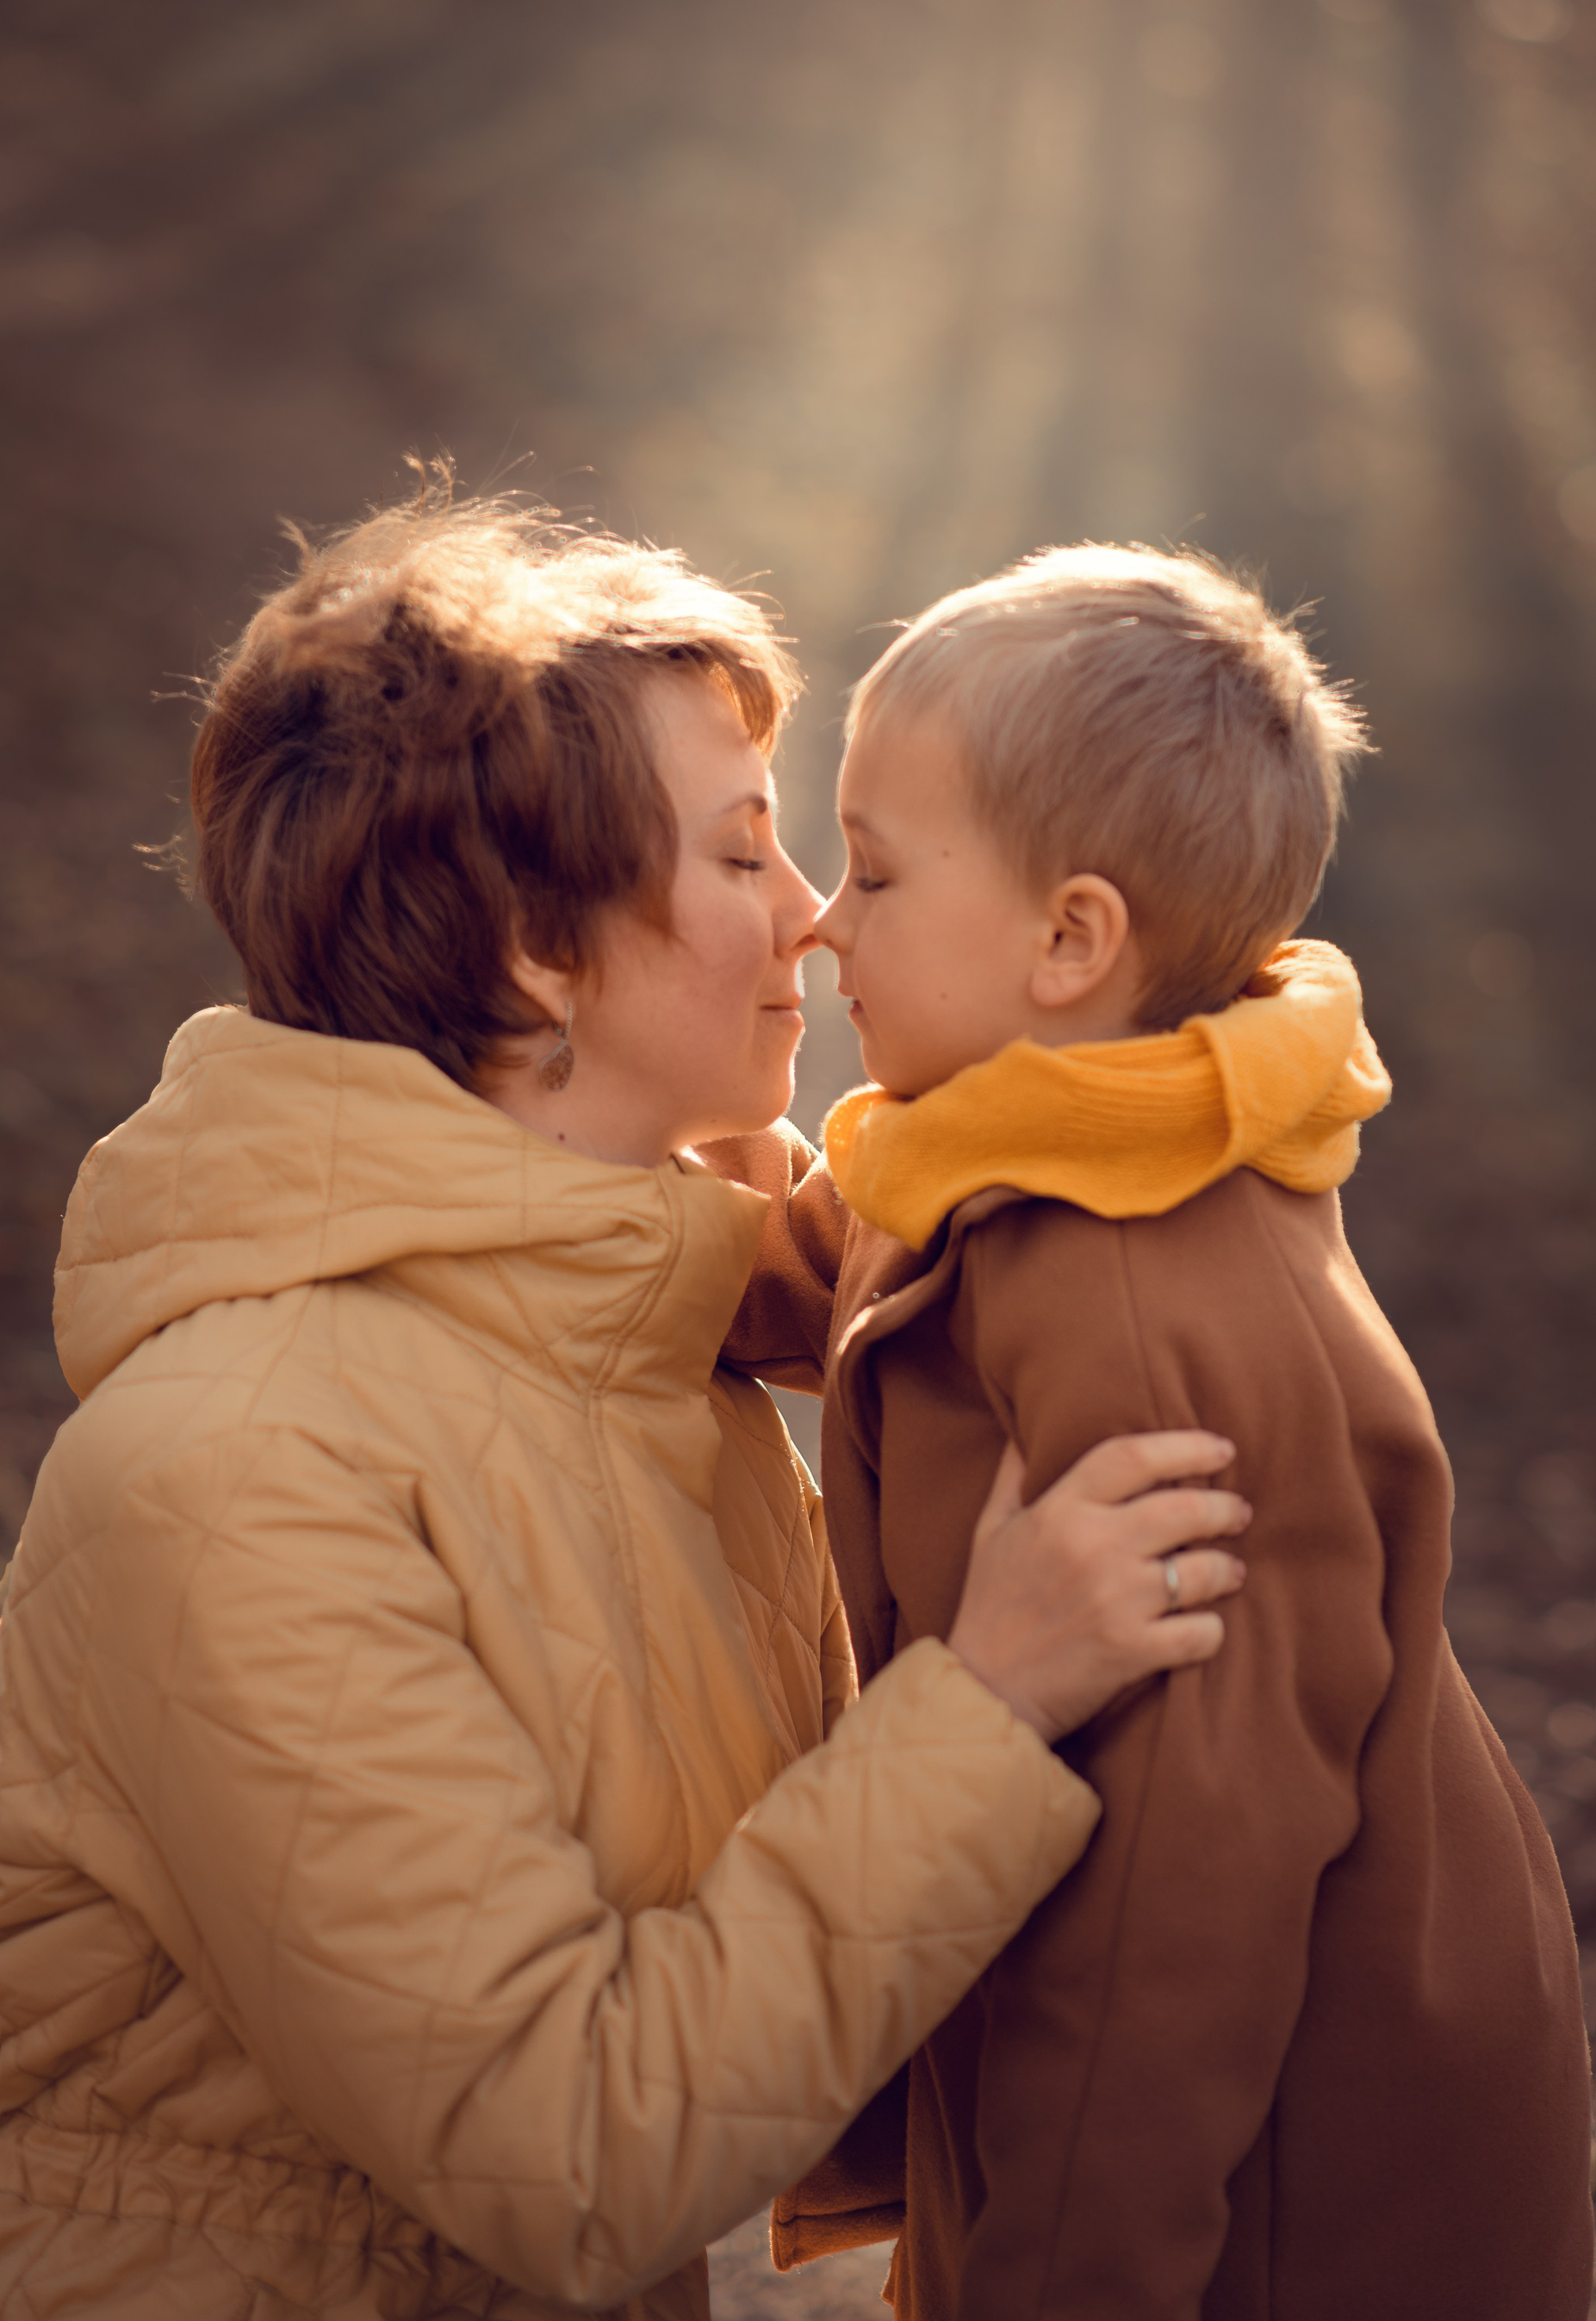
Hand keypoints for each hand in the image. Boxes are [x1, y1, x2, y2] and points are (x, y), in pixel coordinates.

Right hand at [946, 1432, 1248, 1743]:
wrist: (984, 1690)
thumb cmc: (990, 1605)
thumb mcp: (990, 1530)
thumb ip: (1012, 1477)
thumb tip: (1025, 1431)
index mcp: (1058, 1511)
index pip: (1131, 1456)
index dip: (1185, 1446)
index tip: (1221, 1448)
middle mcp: (1092, 1547)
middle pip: (1183, 1507)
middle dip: (1223, 1507)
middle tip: (1237, 1512)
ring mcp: (1115, 1600)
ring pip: (1203, 1569)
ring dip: (1227, 1568)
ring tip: (1230, 1570)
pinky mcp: (1132, 1650)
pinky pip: (1202, 1631)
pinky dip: (1212, 1629)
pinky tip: (1206, 1624)